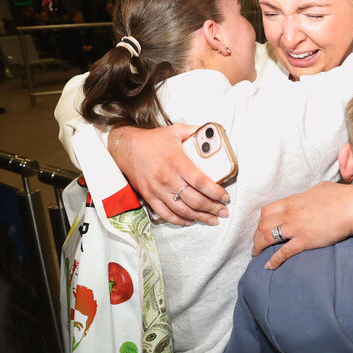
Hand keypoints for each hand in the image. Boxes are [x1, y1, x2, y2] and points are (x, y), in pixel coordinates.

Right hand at [109, 124, 229, 225]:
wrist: (126, 148)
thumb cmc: (153, 140)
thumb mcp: (176, 131)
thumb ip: (195, 132)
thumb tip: (212, 133)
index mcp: (177, 163)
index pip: (201, 182)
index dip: (216, 192)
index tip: (226, 197)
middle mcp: (168, 179)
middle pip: (195, 200)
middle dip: (212, 208)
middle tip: (223, 212)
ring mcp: (158, 190)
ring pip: (182, 210)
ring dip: (200, 217)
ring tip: (212, 220)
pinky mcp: (149, 197)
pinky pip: (166, 214)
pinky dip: (179, 220)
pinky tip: (191, 221)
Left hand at [253, 182, 352, 267]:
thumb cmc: (340, 196)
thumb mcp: (319, 189)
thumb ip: (308, 194)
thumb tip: (307, 196)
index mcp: (292, 201)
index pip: (267, 211)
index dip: (262, 221)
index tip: (262, 227)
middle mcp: (289, 214)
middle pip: (263, 225)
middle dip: (256, 235)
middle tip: (257, 242)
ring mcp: (295, 228)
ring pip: (267, 238)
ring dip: (259, 247)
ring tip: (258, 253)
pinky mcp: (304, 241)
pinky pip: (283, 252)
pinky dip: (274, 261)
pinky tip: (269, 266)